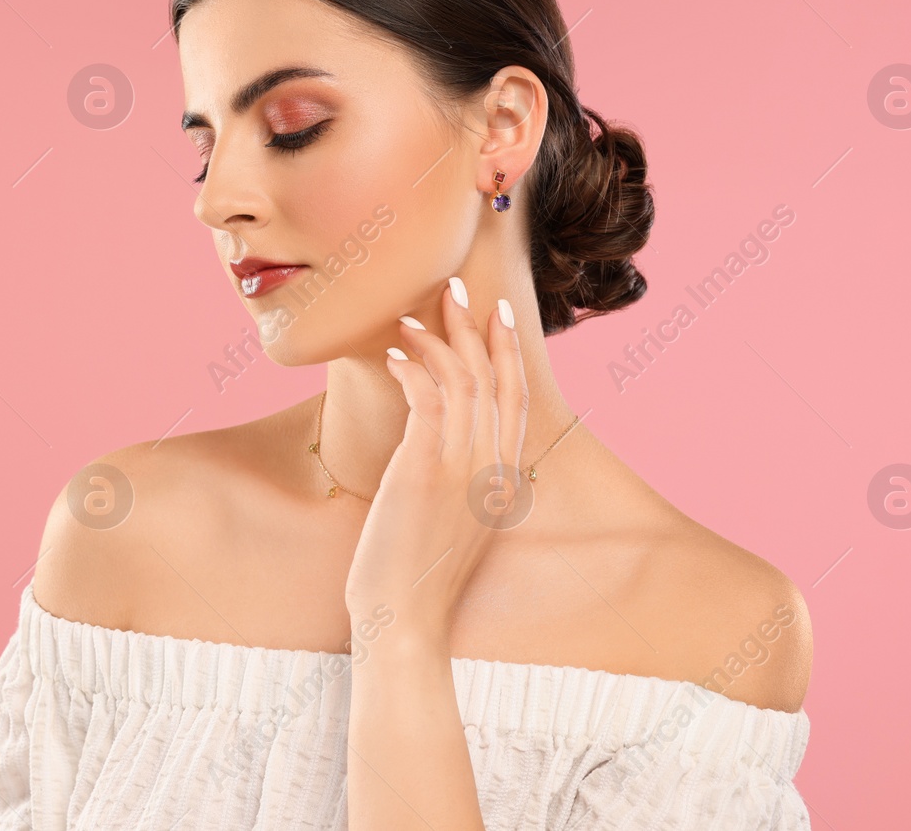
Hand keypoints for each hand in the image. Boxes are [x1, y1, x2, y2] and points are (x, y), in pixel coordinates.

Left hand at [343, 276, 528, 641]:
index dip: (508, 352)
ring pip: (462, 381)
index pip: (515, 399)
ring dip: (436, 339)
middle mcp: (490, 470)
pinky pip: (429, 400)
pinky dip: (415, 369)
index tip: (497, 314)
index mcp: (501, 482)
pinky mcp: (426, 471)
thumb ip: (456, 485)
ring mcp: (462, 470)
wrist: (404, 624)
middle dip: (474, 327)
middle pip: (493, 378)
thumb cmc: (415, 580)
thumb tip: (433, 452)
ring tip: (408, 314)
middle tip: (453, 287)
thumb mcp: (450, 525)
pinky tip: (395, 353)